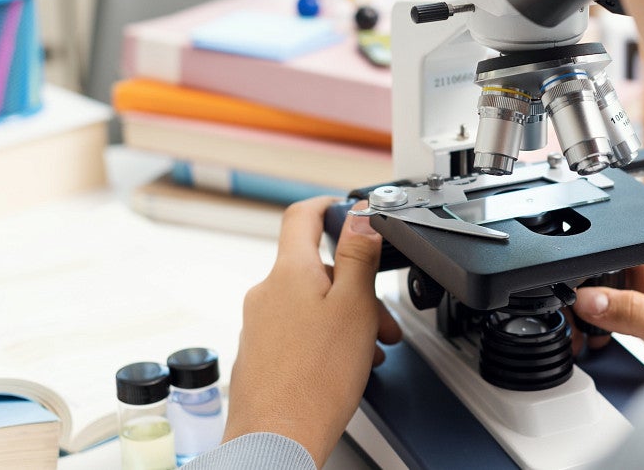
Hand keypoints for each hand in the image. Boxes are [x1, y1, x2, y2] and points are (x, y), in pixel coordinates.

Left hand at [223, 197, 400, 465]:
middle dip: (356, 287)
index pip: (301, 216)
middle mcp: (267, 293)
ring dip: (346, 319)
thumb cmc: (314, 381)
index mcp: (289, 272)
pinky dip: (326, 339)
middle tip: (382, 316)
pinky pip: (299, 332)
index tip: (345, 209)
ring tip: (369, 349)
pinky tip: (346, 367)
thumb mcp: (354, 306)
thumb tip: (360, 214)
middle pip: (317, 269)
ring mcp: (260, 324)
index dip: (327, 205)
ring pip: (311, 304)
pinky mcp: (261, 353)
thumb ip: (358, 255)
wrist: (277, 438)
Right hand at [571, 259, 643, 367]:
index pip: (616, 252)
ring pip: (612, 301)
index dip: (587, 268)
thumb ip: (638, 312)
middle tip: (570, 326)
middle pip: (608, 276)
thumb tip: (589, 297)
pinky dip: (605, 333)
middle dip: (583, 296)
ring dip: (592, 317)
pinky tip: (599, 344)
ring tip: (580, 338)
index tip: (566, 294)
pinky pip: (623, 323)